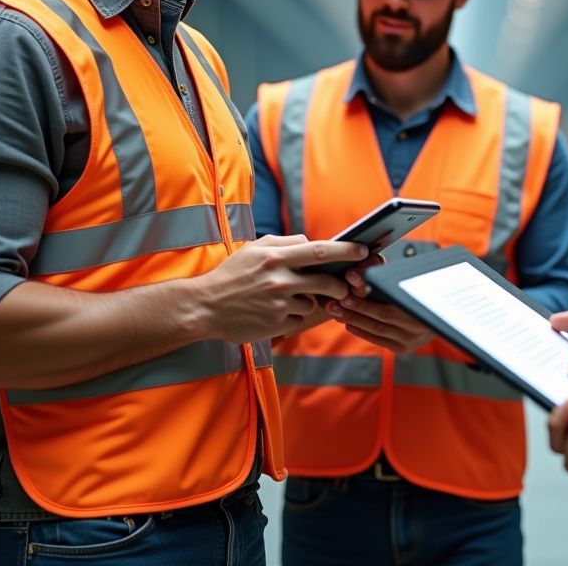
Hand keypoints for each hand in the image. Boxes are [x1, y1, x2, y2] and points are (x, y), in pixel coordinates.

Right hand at [192, 234, 366, 343]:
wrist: (204, 307)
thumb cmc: (231, 275)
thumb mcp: (254, 250)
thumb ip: (284, 243)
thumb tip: (310, 242)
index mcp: (275, 256)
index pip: (321, 251)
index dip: (346, 250)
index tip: (363, 249)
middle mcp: (280, 279)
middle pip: (327, 281)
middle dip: (342, 284)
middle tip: (347, 285)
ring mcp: (279, 303)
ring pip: (314, 302)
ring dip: (311, 300)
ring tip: (288, 297)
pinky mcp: (277, 324)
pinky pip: (299, 318)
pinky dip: (295, 315)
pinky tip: (276, 311)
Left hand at [327, 268, 430, 352]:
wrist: (439, 312)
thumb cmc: (418, 288)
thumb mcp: (409, 278)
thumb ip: (389, 276)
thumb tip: (363, 266)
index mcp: (423, 305)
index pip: (391, 299)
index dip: (368, 292)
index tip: (349, 281)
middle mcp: (419, 325)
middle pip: (381, 316)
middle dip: (355, 307)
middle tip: (334, 300)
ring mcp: (412, 339)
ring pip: (377, 329)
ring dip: (354, 319)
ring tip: (335, 310)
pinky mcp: (403, 348)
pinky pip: (379, 339)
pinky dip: (362, 331)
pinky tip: (348, 323)